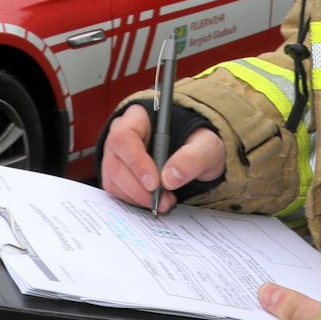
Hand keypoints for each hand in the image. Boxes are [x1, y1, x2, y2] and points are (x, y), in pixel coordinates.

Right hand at [98, 103, 223, 211]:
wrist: (195, 155)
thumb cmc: (198, 143)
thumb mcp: (206, 146)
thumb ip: (192, 158)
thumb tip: (170, 178)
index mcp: (138, 116)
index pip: (124, 137)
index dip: (135, 162)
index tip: (154, 184)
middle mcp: (121, 133)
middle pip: (115, 162)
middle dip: (138, 188)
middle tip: (162, 201)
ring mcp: (116, 154)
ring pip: (113, 180)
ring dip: (137, 198)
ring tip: (164, 202)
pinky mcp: (117, 173)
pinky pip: (117, 191)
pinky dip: (135, 201)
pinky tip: (154, 201)